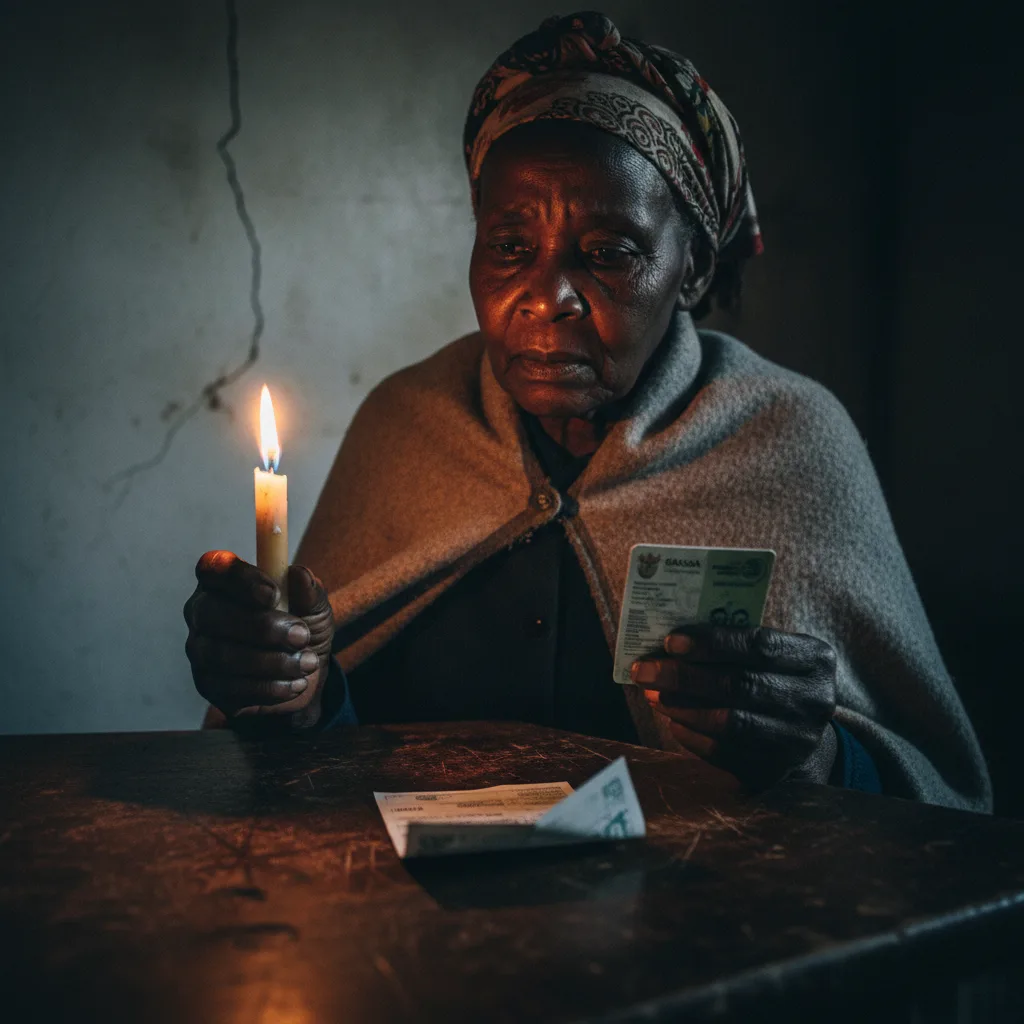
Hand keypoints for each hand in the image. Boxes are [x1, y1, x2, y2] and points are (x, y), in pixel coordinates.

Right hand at [184, 551, 333, 726]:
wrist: (303, 675)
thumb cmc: (301, 628)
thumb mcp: (315, 607)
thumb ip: (308, 590)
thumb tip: (299, 574)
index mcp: (224, 581)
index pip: (214, 567)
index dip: (239, 579)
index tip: (273, 594)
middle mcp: (202, 612)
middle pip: (209, 612)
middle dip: (261, 626)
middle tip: (301, 636)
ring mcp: (200, 650)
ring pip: (220, 655)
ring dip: (272, 661)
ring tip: (307, 663)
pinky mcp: (208, 685)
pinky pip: (230, 688)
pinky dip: (269, 687)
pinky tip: (295, 684)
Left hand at [631, 626, 837, 787]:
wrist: (801, 730)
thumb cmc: (773, 678)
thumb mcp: (770, 654)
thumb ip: (732, 645)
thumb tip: (668, 645)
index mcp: (815, 659)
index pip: (759, 645)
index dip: (712, 643)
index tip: (670, 641)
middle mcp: (814, 700)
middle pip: (740, 685)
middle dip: (684, 676)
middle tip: (644, 670)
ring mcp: (797, 740)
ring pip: (730, 722)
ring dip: (682, 706)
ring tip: (653, 694)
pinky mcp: (775, 770)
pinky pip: (724, 753)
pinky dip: (691, 735)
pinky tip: (672, 720)